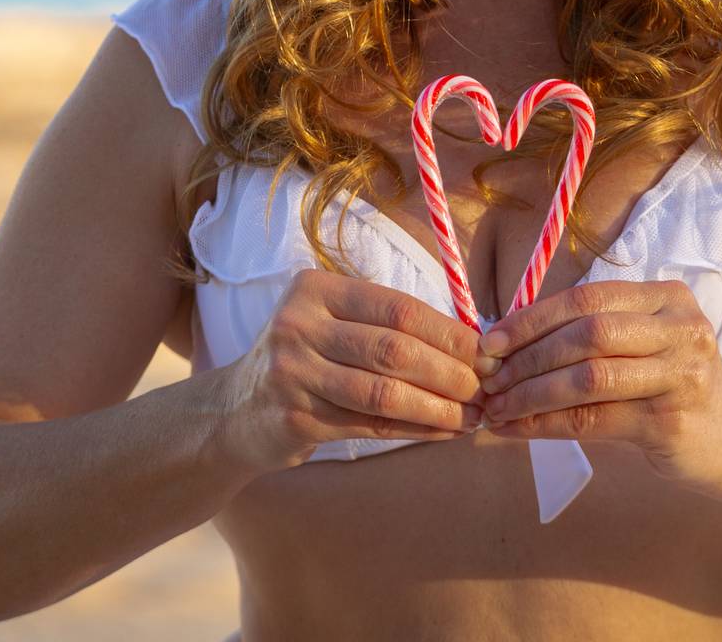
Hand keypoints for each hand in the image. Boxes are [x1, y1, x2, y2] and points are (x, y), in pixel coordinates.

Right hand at [212, 270, 486, 475]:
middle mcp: (300, 325)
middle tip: (486, 388)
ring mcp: (294, 373)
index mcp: (316, 289)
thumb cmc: (305, 359)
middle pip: (393, 349)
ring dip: (437, 407)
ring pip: (384, 392)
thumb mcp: (331, 322)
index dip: (447, 332)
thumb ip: (384, 323)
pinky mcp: (296, 418)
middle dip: (449, 372)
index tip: (485, 351)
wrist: (235, 411)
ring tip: (473, 416)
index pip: (397, 308)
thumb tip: (468, 339)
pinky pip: (370, 425)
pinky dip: (414, 429)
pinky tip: (442, 432)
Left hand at [476, 280, 721, 495]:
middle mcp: (679, 328)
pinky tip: (518, 430)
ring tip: (496, 407)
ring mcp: (680, 375)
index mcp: (666, 297)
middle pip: (587, 333)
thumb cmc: (670, 385)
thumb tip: (507, 344)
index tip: (491, 341)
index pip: (587, 298)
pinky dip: (547, 424)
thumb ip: (591, 335)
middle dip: (528, 355)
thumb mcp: (643, 344)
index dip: (533, 317)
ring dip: (532, 393)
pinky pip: (595, 420)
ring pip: (589, 377)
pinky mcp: (671, 422)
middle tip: (488, 378)